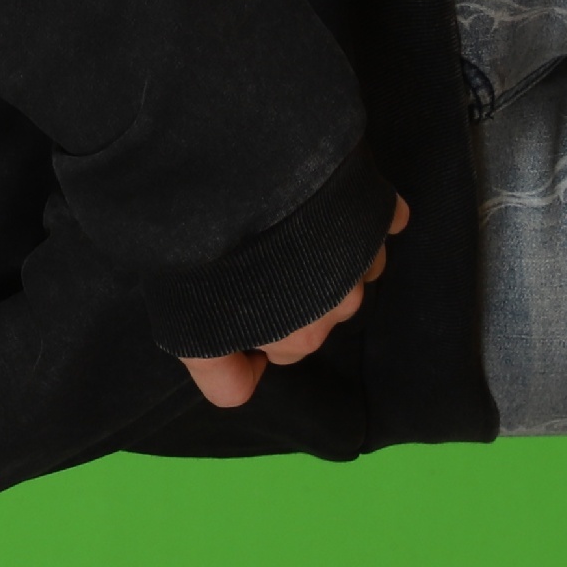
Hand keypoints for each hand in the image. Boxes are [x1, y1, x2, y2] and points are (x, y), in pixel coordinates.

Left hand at [181, 195, 408, 409]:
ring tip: (277, 223)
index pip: (283, 358)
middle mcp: (339, 308)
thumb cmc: (207, 255)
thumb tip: (236, 391)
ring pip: (345, 269)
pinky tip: (323, 198)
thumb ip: (215, 367)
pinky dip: (356, 217)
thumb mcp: (188, 325)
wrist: (241, 174)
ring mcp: (364, 258)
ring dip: (321, 254)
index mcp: (297, 339)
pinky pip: (373, 224)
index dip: (253, 340)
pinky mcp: (378, 212)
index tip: (230, 311)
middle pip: (313, 314)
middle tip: (247, 258)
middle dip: (287, 295)